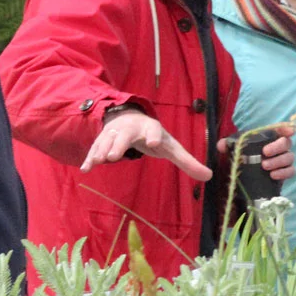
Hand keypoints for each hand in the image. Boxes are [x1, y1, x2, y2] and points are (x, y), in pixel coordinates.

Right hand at [82, 109, 210, 179]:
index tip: (154, 143)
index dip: (154, 135)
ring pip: (107, 139)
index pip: (154, 129)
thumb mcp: (170, 147)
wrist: (131, 120)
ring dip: (101, 150)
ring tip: (97, 161)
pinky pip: (95, 148)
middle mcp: (132, 128)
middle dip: (119, 144)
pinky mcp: (104, 140)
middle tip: (113, 157)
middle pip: (125, 134)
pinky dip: (90, 157)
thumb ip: (187, 161)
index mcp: (151, 128)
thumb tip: (209, 176)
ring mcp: (116, 133)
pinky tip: (86, 169)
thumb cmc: (154, 136)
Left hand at [218, 125, 295, 181]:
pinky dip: (283, 173)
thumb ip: (227, 145)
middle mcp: (280, 147)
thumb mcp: (235, 149)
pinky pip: (291, 171)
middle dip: (277, 147)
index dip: (286, 128)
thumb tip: (221, 145)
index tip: (288, 131)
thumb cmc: (245, 157)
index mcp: (270, 138)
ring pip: (289, 157)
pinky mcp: (286, 172)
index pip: (281, 130)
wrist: (248, 175)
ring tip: (265, 166)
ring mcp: (284, 160)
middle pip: (286, 143)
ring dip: (278, 161)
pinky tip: (273, 176)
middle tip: (265, 153)